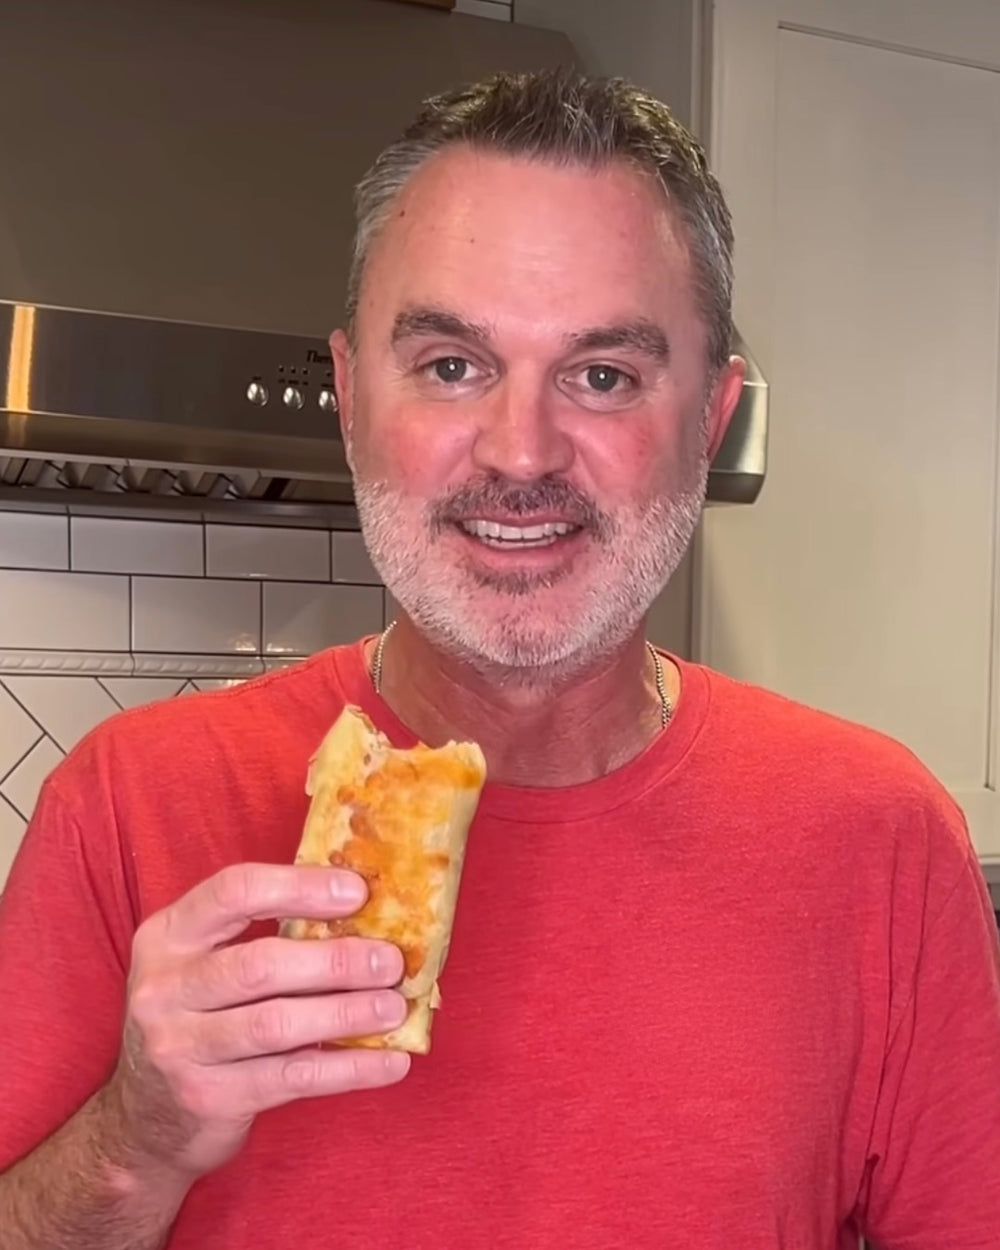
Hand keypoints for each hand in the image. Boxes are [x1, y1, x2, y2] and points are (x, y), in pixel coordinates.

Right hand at [103, 863, 408, 1179]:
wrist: (145, 1118)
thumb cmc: (199, 1016)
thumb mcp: (206, 963)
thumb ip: (265, 934)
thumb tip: (366, 914)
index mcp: (168, 934)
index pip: (234, 892)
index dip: (299, 887)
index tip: (357, 892)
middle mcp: (164, 987)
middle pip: (260, 965)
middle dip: (334, 961)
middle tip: (390, 961)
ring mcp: (178, 1046)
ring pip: (277, 1024)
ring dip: (346, 1014)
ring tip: (395, 1007)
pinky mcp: (207, 1098)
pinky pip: (291, 1078)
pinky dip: (349, 1069)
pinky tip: (391, 1061)